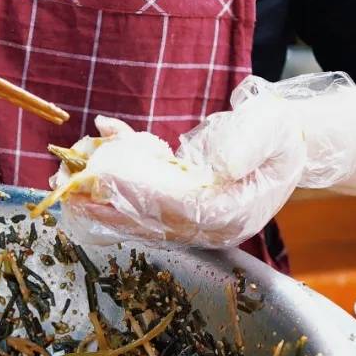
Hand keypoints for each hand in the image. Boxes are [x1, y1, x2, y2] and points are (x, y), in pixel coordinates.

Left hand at [52, 73, 355, 248]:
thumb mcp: (270, 130)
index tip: (98, 181)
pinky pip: (139, 195)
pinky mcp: (179, 205)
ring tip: (70, 164)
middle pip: (144, 220)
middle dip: (100, 200)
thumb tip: (221, 167)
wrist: (290, 144)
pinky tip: (108, 134)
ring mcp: (190, 219)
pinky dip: (118, 169)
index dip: (132, 196)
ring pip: (135, 211)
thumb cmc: (279, 135)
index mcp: (229, 215)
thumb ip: (246, 146)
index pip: (173, 211)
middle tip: (64, 180)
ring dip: (99, 189)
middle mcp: (205, 226)